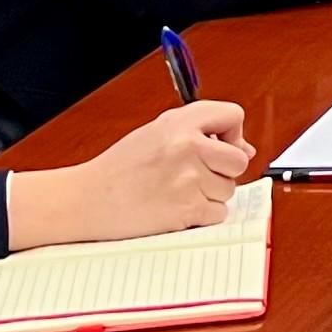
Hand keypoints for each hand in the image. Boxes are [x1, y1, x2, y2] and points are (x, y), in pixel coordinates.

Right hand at [7, 101, 250, 247]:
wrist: (87, 199)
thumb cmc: (118, 169)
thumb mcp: (156, 133)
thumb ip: (199, 132)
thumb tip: (245, 148)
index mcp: (179, 123)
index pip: (233, 116)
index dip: (232, 133)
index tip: (222, 146)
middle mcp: (187, 147)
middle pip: (239, 160)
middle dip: (224, 171)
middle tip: (198, 175)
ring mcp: (189, 179)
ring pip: (228, 190)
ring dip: (210, 195)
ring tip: (178, 192)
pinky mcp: (187, 209)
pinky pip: (218, 213)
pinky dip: (203, 216)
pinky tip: (178, 208)